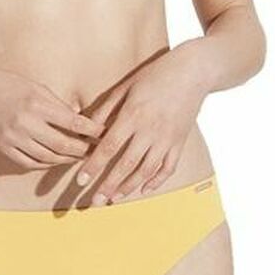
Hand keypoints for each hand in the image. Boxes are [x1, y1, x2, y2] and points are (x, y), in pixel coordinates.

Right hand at [0, 62, 103, 169]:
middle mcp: (25, 122)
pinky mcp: (2, 147)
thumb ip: (55, 104)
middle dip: (83, 150)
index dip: (92, 130)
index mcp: (36, 103)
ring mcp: (12, 137)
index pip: (72, 121)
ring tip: (79, 157)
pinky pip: (29, 163)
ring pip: (48, 158)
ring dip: (66, 159)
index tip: (104, 133)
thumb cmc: (3, 82)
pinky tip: (55, 160)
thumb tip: (78, 119)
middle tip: (96, 151)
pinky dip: (45, 164)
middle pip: (63, 144)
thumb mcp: (33, 86)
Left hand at [77, 46, 207, 202]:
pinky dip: (155, 180)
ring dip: (128, 187)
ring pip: (146, 170)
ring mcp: (167, 138)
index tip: (81, 181)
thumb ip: (106, 108)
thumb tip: (85, 127)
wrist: (193, 71)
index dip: (93, 166)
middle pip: (125, 164)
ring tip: (114, 198)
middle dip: (108, 185)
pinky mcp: (180, 142)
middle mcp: (150, 130)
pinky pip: (168, 167)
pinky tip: (143, 189)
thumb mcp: (126, 87)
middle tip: (94, 202)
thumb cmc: (155, 75)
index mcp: (133, 115)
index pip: (109, 147)